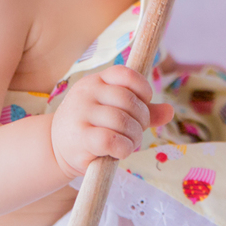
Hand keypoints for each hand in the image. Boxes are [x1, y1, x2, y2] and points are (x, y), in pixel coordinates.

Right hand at [50, 66, 174, 178]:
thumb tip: (170, 111)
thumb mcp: (115, 112)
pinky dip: (123, 148)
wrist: (55, 147)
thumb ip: (142, 110)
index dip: (143, 90)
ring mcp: (81, 112)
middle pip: (128, 100)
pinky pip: (110, 139)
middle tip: (137, 132)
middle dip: (141, 120)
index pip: (126, 74)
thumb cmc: (91, 127)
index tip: (143, 104)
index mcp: (97, 80)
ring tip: (129, 143)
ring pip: (122, 121)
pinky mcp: (79, 136)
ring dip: (134, 137)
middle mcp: (87, 91)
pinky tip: (120, 151)